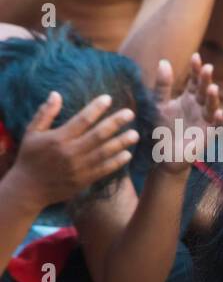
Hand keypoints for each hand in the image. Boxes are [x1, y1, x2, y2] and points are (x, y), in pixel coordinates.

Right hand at [4, 92, 135, 208]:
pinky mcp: (84, 180)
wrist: (28, 188)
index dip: (96, 108)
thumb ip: (45, 113)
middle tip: (130, 113)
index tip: (108, 98)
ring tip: (135, 134)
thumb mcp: (31, 132)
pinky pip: (104, 169)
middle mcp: (70, 152)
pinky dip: (116, 162)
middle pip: (98, 135)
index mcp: (58, 138)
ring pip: (104, 152)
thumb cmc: (30, 157)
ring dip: (121, 142)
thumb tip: (56, 94)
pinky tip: (127, 154)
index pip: (82, 119)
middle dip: (115, 123)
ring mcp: (79, 167)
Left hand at [152, 54, 222, 173]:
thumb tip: (164, 61)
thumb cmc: (161, 129)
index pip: (194, 80)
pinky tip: (219, 113)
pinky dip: (218, 121)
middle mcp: (200, 107)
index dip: (196, 69)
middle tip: (207, 68)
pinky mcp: (208, 136)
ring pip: (212, 107)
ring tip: (212, 88)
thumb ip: (162, 86)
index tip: (196, 56)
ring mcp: (205, 121)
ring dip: (213, 98)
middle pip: (205, 91)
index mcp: (189, 98)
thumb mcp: (158, 104)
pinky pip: (216, 127)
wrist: (162, 154)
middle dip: (206, 80)